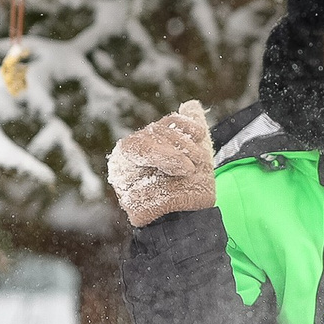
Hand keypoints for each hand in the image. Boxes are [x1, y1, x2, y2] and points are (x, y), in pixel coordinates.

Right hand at [108, 101, 214, 226]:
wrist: (190, 219)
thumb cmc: (191, 187)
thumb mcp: (196, 155)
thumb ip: (192, 129)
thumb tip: (191, 104)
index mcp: (149, 144)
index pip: (161, 128)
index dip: (180, 126)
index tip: (200, 135)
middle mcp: (133, 155)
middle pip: (151, 135)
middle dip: (177, 145)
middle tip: (195, 162)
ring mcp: (125, 170)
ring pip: (142, 147)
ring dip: (169, 155)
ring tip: (188, 170)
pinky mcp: (123, 186)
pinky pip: (135, 169)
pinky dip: (156, 168)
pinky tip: (175, 174)